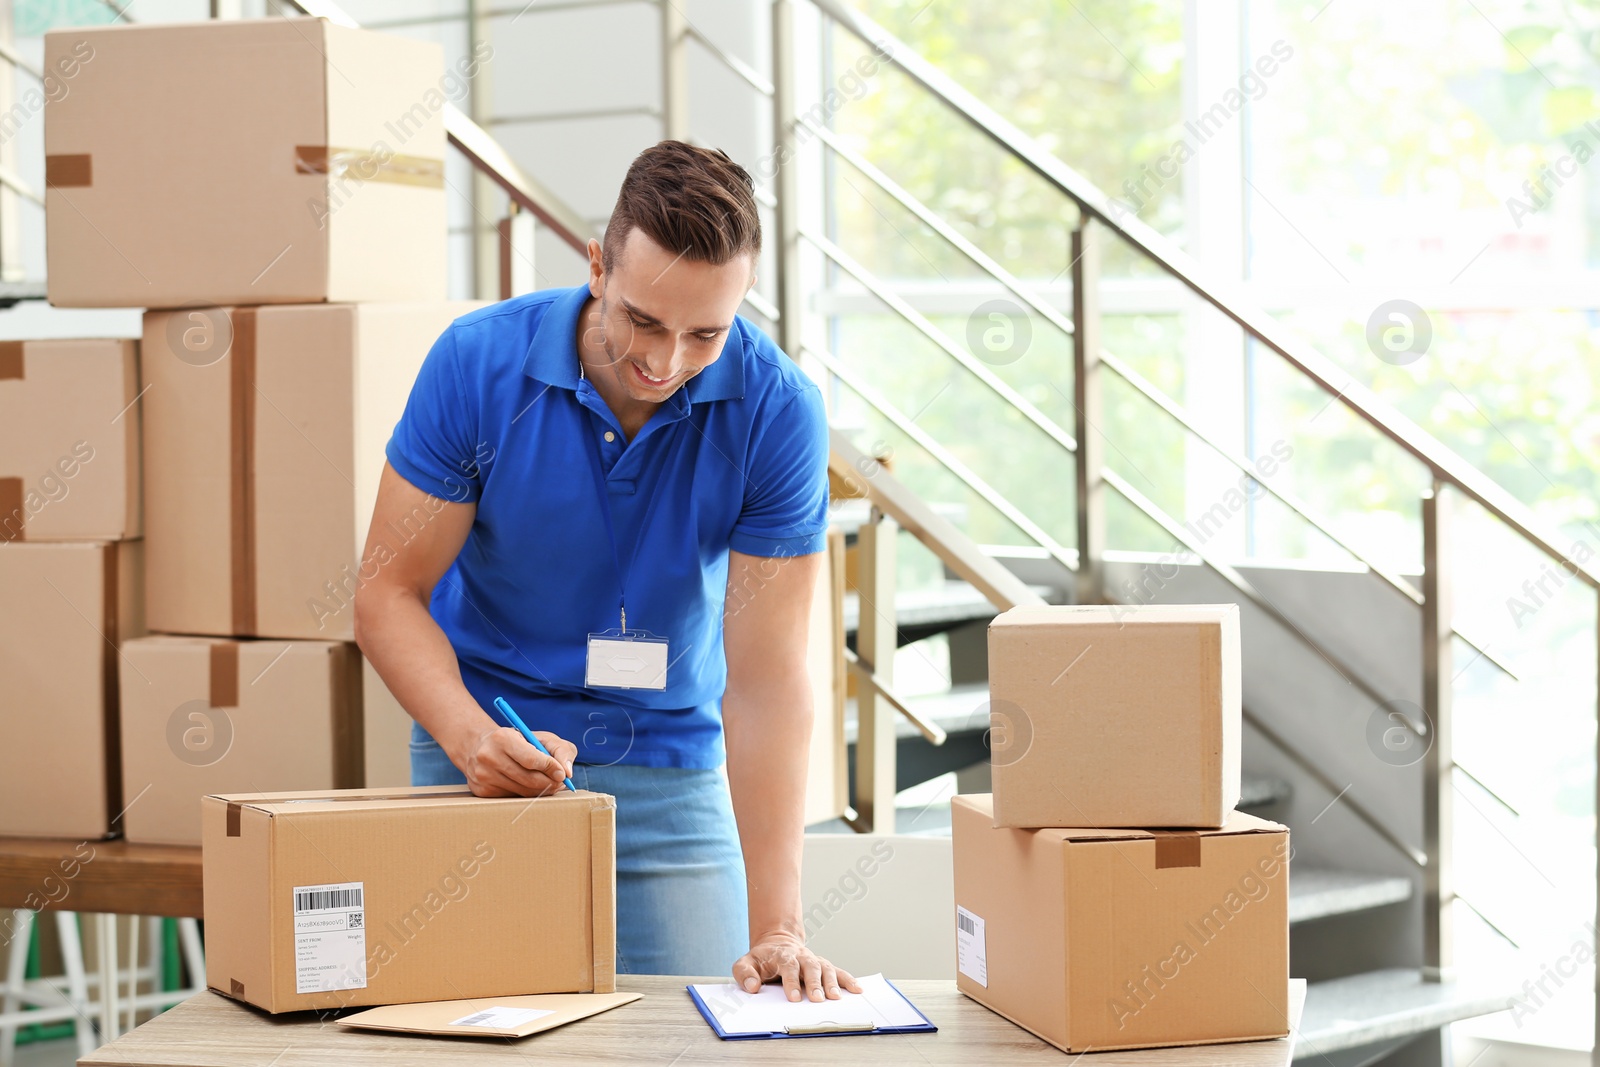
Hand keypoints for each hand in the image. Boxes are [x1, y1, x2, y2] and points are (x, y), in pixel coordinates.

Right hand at [455, 725, 575, 797]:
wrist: (479, 746)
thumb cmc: (516, 741)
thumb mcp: (540, 736)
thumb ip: (561, 749)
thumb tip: (567, 772)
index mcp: (502, 738)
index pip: (531, 759)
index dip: (550, 768)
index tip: (562, 774)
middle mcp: (489, 757)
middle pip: (528, 779)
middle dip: (549, 782)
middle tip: (560, 782)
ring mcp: (483, 775)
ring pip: (522, 791)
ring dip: (540, 790)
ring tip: (548, 783)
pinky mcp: (482, 790)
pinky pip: (513, 798)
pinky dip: (525, 794)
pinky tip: (529, 785)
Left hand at [732, 932, 860, 1002]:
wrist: (776, 943)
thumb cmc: (761, 959)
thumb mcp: (745, 963)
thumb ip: (744, 973)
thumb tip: (753, 986)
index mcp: (782, 956)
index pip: (788, 966)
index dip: (792, 981)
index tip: (795, 997)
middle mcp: (801, 956)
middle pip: (810, 966)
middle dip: (815, 983)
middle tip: (818, 999)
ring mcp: (813, 960)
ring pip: (826, 967)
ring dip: (832, 982)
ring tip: (836, 998)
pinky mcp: (822, 965)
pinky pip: (837, 971)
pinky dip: (848, 979)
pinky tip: (857, 989)